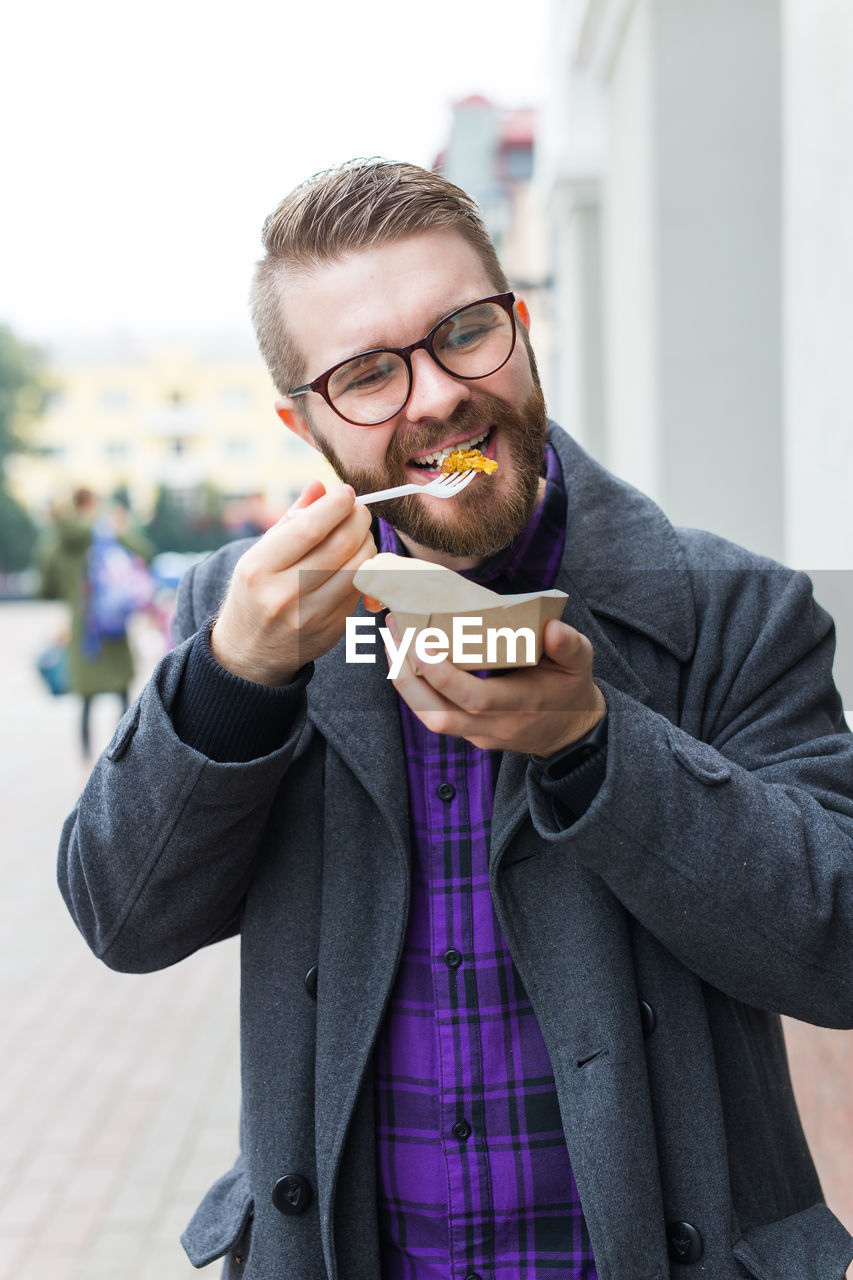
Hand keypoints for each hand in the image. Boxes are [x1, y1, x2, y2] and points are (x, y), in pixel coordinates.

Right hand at [211, 481, 375, 684]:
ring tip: (358, 534)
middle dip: (358, 519)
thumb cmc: (255, 592)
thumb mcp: (259, 554)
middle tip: (358, 510)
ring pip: (359, 567)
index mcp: (259, 569)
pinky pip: (360, 589)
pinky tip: (354, 561)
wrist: (250, 651)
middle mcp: (284, 595)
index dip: (335, 505)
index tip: (345, 492)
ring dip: (367, 542)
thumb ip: (291, 519)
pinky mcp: (333, 630)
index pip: (309, 528)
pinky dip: (364, 568)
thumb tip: (320, 486)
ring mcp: (311, 616)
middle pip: (341, 545)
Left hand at [386, 616, 605, 754]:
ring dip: (403, 680)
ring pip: (428, 717)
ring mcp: (477, 734)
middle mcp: (494, 726)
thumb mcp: (580, 663)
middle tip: (394, 634)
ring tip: (391, 639)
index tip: (423, 642)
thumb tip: (553, 628)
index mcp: (521, 705)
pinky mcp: (467, 733)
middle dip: (408, 677)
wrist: (568, 731)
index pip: (475, 699)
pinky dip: (414, 685)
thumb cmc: (569, 687)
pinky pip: (433, 712)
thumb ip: (569, 645)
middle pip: (438, 715)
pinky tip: (404, 654)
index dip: (445, 675)